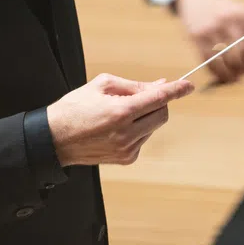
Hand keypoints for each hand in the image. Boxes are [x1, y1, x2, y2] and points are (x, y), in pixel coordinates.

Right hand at [46, 73, 193, 166]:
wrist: (55, 138)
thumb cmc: (76, 106)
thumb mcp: (103, 85)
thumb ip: (135, 85)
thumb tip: (161, 85)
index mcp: (121, 111)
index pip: (159, 98)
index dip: (176, 90)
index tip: (188, 85)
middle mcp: (127, 133)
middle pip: (162, 114)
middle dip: (159, 102)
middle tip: (145, 94)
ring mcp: (128, 149)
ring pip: (154, 127)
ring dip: (147, 115)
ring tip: (121, 112)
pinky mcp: (126, 159)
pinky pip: (144, 138)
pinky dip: (139, 129)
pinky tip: (118, 127)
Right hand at [175, 0, 243, 83]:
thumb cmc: (224, 9)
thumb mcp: (241, 11)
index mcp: (243, 12)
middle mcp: (228, 20)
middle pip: (242, 51)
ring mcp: (211, 29)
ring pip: (226, 59)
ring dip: (233, 74)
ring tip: (236, 77)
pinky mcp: (197, 37)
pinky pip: (209, 61)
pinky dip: (217, 72)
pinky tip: (222, 75)